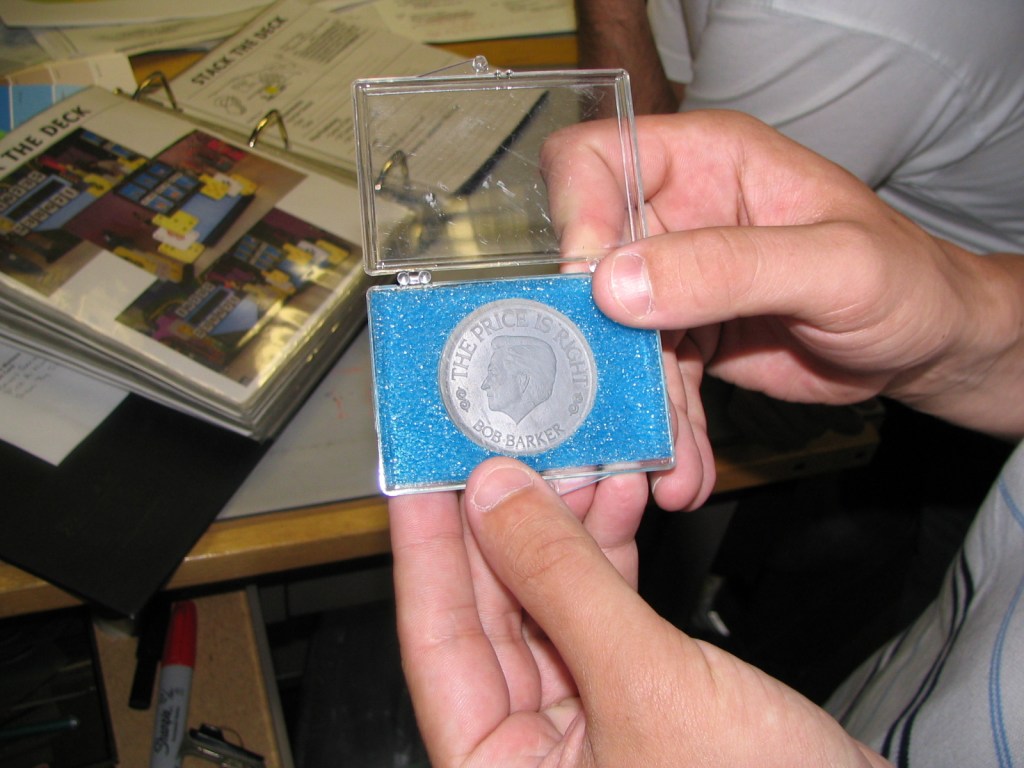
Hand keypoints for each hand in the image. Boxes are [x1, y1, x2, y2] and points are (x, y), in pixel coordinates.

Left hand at [391, 456, 892, 766]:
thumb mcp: (646, 682)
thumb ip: (562, 582)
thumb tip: (494, 497)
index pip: (436, 639)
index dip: (425, 547)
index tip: (420, 471)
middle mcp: (528, 753)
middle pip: (491, 613)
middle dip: (506, 523)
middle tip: (502, 444)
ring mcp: (583, 725)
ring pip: (548, 604)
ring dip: (566, 529)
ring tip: (581, 458)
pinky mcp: (633, 699)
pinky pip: (599, 612)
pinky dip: (608, 556)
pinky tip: (618, 500)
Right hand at [543, 110, 1023, 481]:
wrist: (928, 344)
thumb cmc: (906, 280)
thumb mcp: (833, 266)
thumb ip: (729, 266)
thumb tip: (615, 284)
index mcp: (706, 162)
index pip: (597, 160)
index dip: (576, 214)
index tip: (588, 289)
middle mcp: (678, 215)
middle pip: (590, 264)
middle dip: (597, 341)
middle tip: (607, 403)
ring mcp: (676, 280)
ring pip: (618, 339)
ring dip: (636, 406)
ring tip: (664, 466)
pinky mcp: (686, 337)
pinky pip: (653, 383)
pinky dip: (666, 429)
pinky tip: (683, 472)